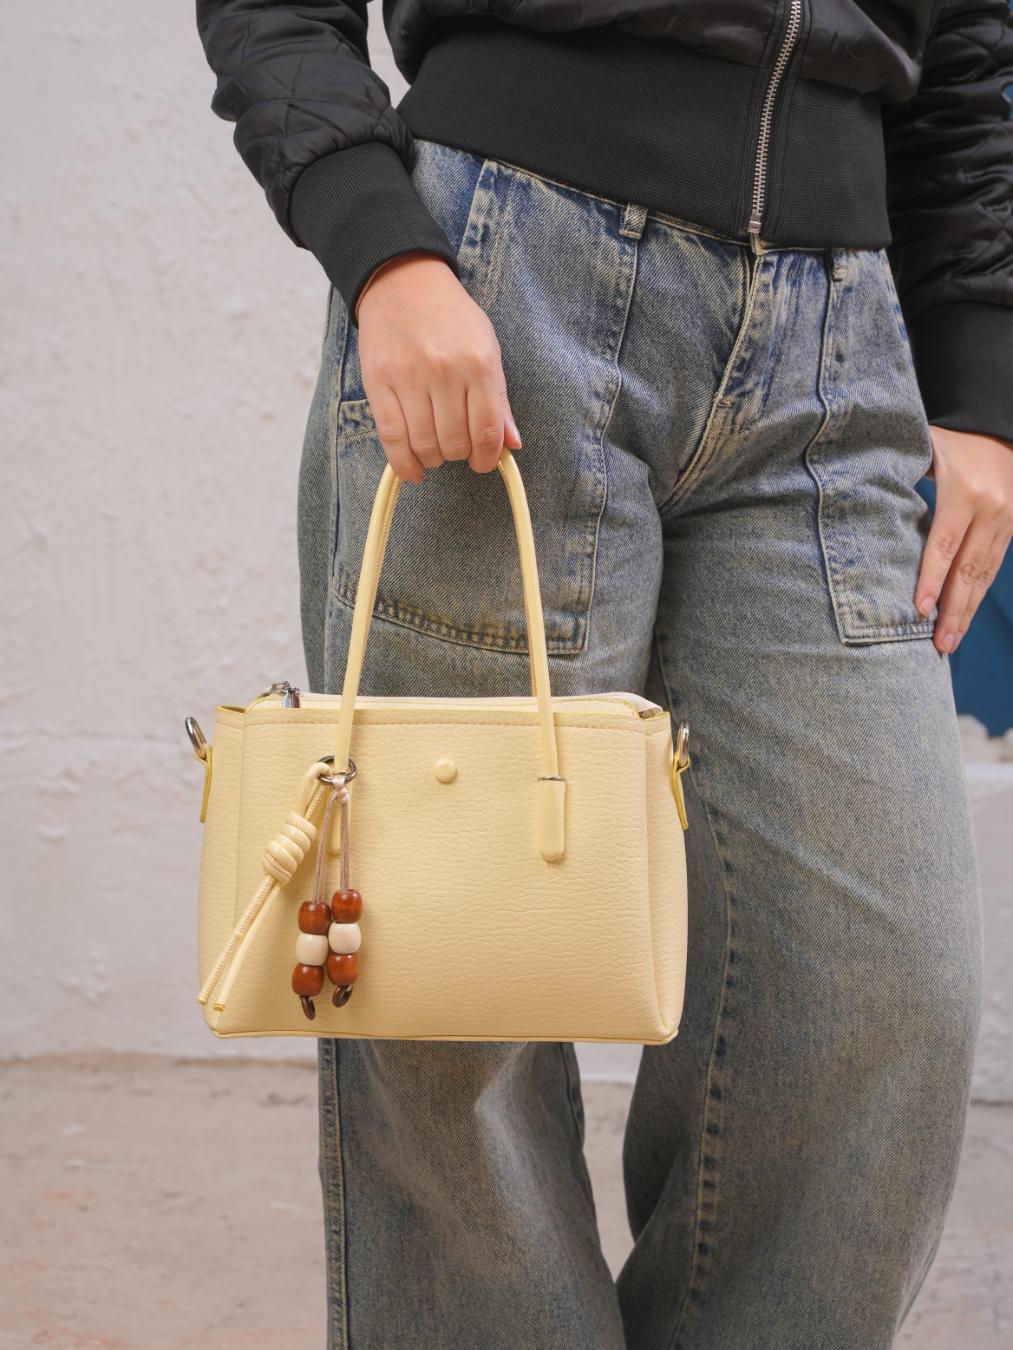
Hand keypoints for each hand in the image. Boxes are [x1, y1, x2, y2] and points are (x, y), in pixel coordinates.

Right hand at [354, 251, 522, 483]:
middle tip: (458, 448)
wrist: (402, 282)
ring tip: (436, 450)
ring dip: (434, 458)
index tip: (484, 462)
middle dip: (460, 455)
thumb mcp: (487, 348)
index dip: (488, 458)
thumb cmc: (450, 317)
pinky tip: (414, 470)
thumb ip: (499, 399)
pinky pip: (392, 438)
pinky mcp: (378, 383)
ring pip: (425, 445)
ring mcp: (409, 378)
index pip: (487, 431)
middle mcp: (445, 372)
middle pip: (455, 443)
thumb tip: (512, 444)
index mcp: (478, 364)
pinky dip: (404, 463)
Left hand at [915, 426, 1012, 653]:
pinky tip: (963, 616)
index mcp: (964, 491)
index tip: (920, 609)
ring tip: (950, 642)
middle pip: (969, 569)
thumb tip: (856, 500)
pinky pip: (994, 566)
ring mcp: (1007, 519)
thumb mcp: (923, 447)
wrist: (998, 424)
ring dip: (967, 611)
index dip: (931, 578)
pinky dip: (977, 594)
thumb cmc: (948, 439)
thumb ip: (896, 473)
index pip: (944, 544)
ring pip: (985, 574)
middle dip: (953, 610)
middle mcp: (991, 508)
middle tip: (939, 645)